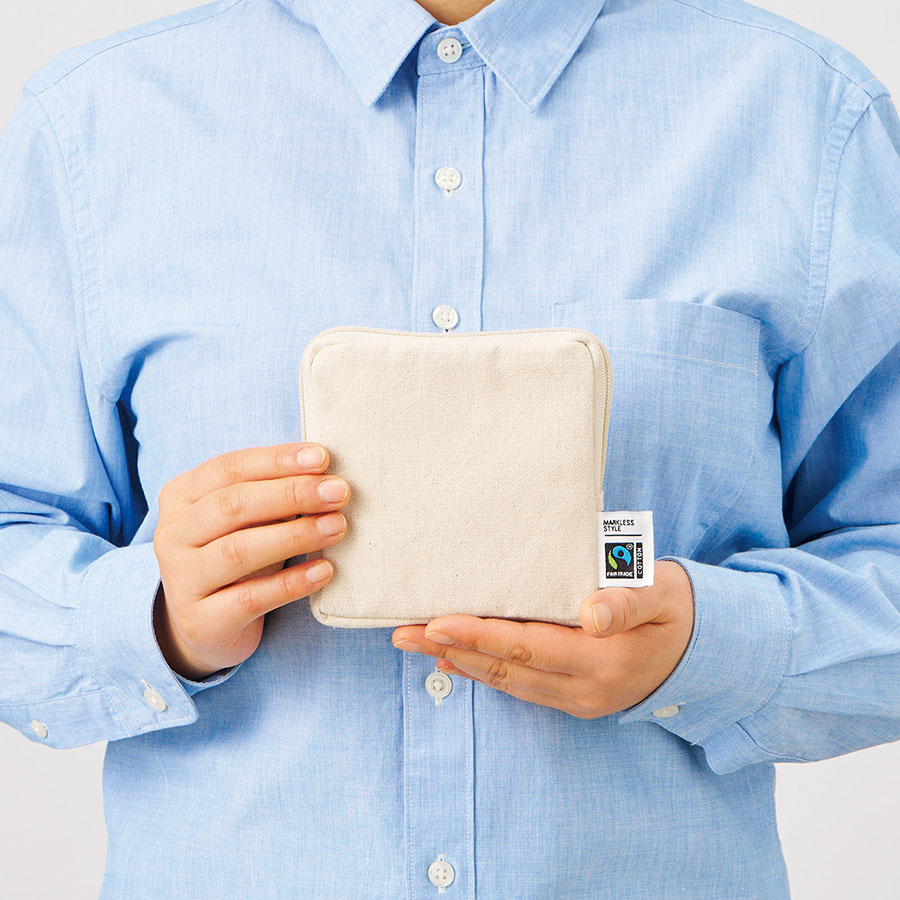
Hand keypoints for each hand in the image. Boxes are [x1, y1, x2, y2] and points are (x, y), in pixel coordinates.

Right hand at [152, 441, 349, 680]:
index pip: (230, 468)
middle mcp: (172, 535)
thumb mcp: (248, 519)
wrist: (207, 626)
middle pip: (233, 505)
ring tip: (337, 526)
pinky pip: (251, 598)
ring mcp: (181, 580)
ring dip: (295, 535)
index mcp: (181, 496)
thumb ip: (274, 494)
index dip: (277, 460)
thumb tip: (327, 477)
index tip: (323, 457)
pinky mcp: (202, 622)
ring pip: (238, 551)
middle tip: (338, 491)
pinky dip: (292, 583)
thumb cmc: (237, 555)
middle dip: (292, 494)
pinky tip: (324, 571)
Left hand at [391, 560, 693, 718]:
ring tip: (416, 642)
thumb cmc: (679, 607)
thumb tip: (590, 614)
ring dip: (460, 660)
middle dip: (451, 648)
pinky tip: (457, 658)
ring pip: (508, 681)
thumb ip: (627, 602)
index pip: (528, 646)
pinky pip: (521, 688)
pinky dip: (486, 672)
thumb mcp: (663, 593)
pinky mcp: (576, 700)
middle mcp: (587, 688)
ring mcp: (580, 700)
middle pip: (506, 668)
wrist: (706, 650)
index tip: (435, 622)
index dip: (479, 635)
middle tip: (403, 632)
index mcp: (605, 659)